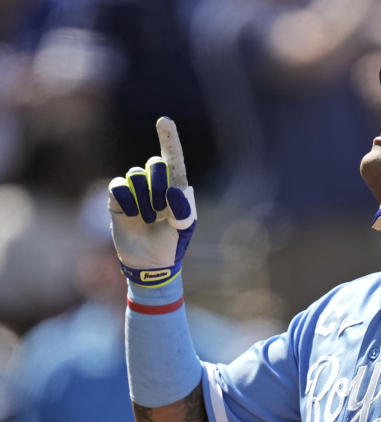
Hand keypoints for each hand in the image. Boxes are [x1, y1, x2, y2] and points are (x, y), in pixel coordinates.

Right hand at [109, 117, 196, 286]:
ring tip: (147, 218)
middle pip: (154, 164)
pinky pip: (119, 186)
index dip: (169, 138)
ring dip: (143, 199)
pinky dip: (127, 200)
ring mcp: (137, 190)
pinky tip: (132, 215)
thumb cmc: (171, 245)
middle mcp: (156, 184)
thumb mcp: (183, 231)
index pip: (173, 158)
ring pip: (135, 175)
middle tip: (160, 209)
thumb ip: (183, 212)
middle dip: (157, 183)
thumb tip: (174, 190)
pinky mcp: (118, 198)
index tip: (164, 121)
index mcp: (177, 187)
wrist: (148, 263)